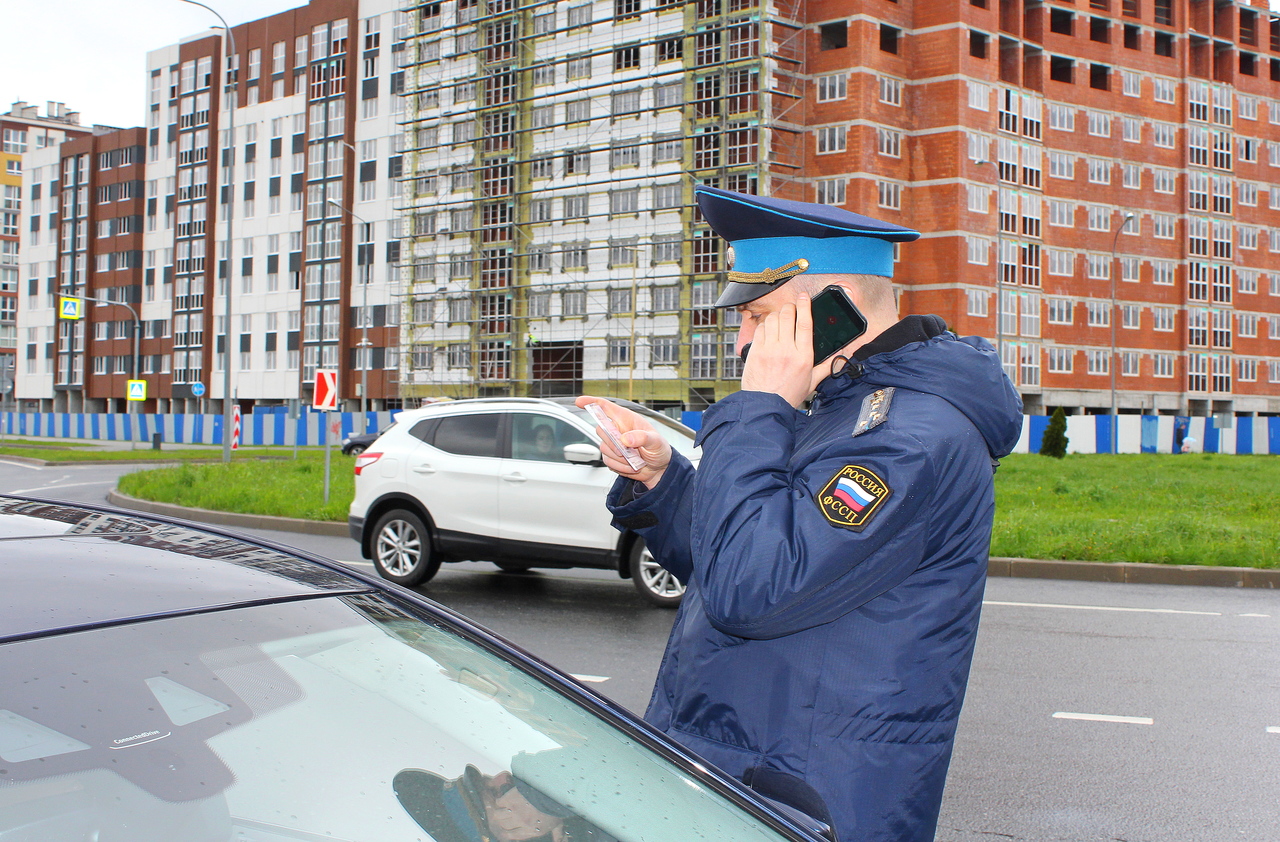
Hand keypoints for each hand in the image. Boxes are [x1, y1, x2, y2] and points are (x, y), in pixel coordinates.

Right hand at [483, 771, 565, 841]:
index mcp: (531, 830)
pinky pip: (499, 802)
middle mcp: (521, 823)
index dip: (508, 832)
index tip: (506, 829)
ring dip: (500, 811)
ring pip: (498, 815)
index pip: (512, 836)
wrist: (552, 788)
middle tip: (506, 815)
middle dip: (505, 821)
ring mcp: (514, 811)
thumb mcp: (558, 823)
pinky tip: (505, 798)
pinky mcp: (510, 799)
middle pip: (504, 825)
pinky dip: (500, 800)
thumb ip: (558, 834)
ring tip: (504, 807)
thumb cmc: (555, 806)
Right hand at [575, 396, 670, 488]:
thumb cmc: (659, 449)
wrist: (658, 469)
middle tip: (626, 450)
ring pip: (603, 448)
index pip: (605, 407)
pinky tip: (631, 466)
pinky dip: (620, 467)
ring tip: (635, 460)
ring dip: (619, 457)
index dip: (591, 402)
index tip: (579, 402)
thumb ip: (642, 437)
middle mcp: (617, 429)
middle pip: (601, 429)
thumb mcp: (656, 442)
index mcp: (626, 419)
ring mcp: (613, 444)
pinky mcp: (611, 457)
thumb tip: (625, 438)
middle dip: (612, 442)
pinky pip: (608, 461)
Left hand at [740, 293, 824, 407]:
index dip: (805, 306)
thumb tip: (839, 357)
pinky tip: (768, 331)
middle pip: (787, 316)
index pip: (805, 323)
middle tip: (791, 308)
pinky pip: (760, 329)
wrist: (766, 406)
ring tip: (779, 320)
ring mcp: (769, 350)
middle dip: (789, 307)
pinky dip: (764, 326)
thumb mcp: (812, 382)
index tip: (804, 296)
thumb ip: (826, 367)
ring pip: (772, 320)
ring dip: (776, 316)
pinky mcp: (756, 352)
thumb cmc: (789, 395)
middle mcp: (786, 350)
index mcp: (803, 356)